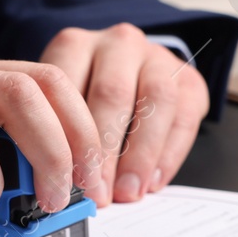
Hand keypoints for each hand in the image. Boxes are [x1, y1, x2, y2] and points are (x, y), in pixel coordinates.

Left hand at [40, 24, 208, 203]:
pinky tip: (153, 181)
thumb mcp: (61, 103)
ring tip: (128, 191)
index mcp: (75, 44)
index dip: (66, 136)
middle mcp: (118, 43)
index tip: (64, 179)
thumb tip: (48, 182)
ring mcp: (157, 57)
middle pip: (112, 94)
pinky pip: (184, 116)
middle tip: (99, 193)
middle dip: (105, 152)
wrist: (135, 75)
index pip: (66, 85)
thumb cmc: (89, 97)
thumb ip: (54, 132)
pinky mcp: (189, 78)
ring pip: (155, 99)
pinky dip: (169, 154)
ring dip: (140, 153)